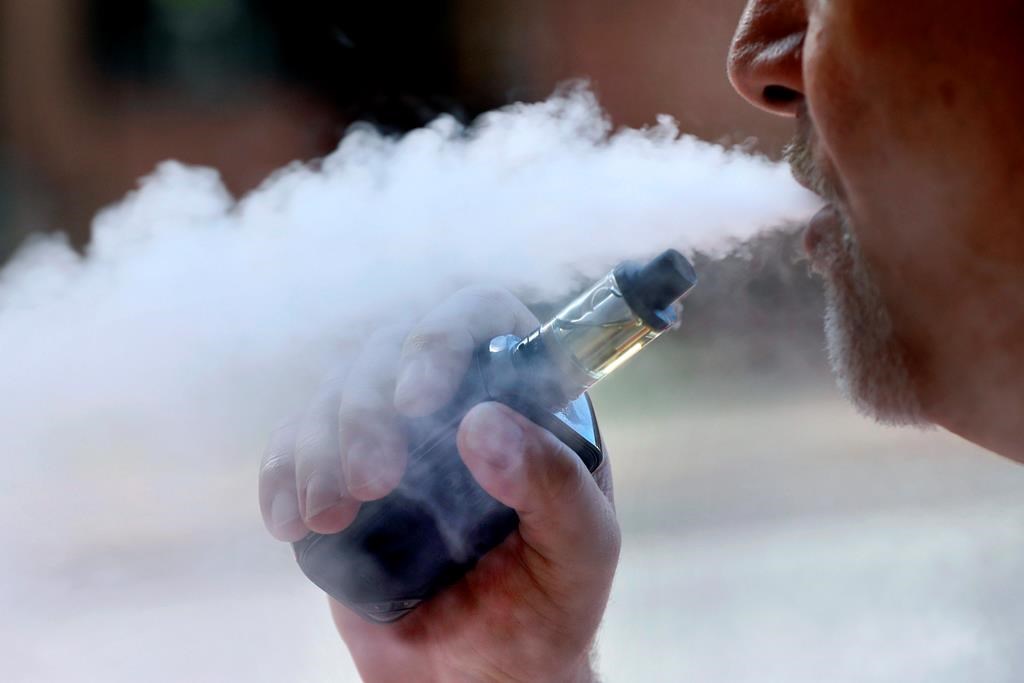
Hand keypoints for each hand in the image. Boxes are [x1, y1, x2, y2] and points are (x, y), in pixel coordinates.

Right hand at [259, 286, 619, 682]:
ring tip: (331, 515)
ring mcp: (392, 441)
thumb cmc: (548, 608)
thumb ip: (554, 484)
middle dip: (367, 407)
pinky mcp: (342, 481)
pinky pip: (294, 449)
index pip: (479, 318)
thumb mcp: (580, 548)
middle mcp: (452, 405)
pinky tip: (291, 519)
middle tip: (374, 482)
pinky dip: (282, 474)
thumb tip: (483, 425)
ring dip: (319, 444)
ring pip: (334, 394)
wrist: (483, 677)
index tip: (418, 398)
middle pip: (389, 350)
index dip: (442, 336)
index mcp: (522, 401)